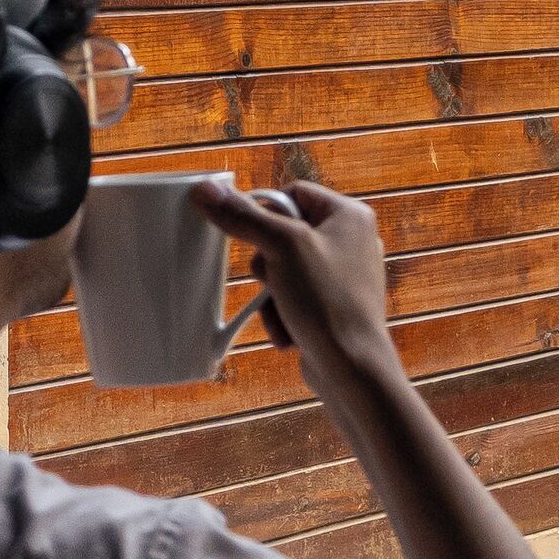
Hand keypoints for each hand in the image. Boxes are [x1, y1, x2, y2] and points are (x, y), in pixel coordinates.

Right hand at [192, 178, 397, 398]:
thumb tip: (207, 190)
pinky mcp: (333, 305)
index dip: (265, 213)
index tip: (249, 235)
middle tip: (270, 280)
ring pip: (284, 270)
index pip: (292, 193)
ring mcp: (344, 276)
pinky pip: (294, 297)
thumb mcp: (281, 249)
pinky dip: (283, 313)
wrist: (351, 369)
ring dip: (272, 295)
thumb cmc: (328, 303)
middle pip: (283, 234)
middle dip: (268, 264)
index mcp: (350, 215)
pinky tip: (290, 332)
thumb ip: (243, 217)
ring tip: (283, 312)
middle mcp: (352, 241)